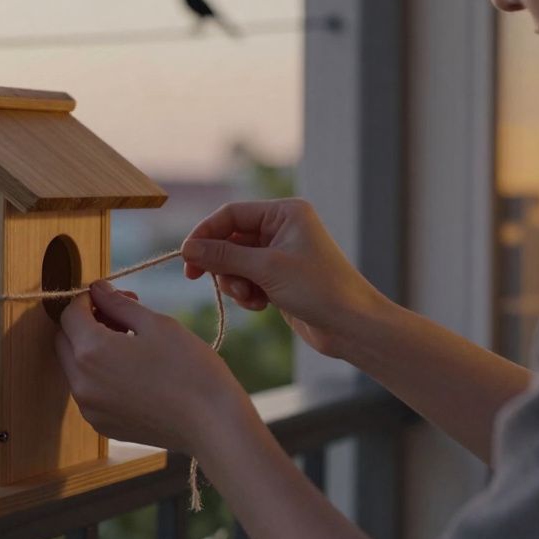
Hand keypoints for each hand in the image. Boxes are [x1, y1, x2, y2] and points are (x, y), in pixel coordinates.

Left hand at [54, 281, 251, 455]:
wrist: (213, 425)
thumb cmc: (190, 369)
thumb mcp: (156, 324)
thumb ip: (118, 304)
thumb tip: (97, 289)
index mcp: (91, 351)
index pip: (69, 314)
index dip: (88, 299)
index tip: (111, 297)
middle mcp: (81, 383)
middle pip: (65, 341)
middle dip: (86, 322)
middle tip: (122, 316)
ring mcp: (90, 408)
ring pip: (75, 367)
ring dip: (92, 349)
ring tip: (131, 342)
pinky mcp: (103, 425)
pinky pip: (89, 391)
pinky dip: (101, 374)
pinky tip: (133, 370)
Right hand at [181, 199, 389, 359]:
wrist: (352, 326)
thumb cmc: (319, 289)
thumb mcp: (266, 269)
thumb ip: (224, 256)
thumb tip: (187, 249)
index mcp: (285, 213)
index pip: (231, 214)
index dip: (206, 234)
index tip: (186, 257)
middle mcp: (282, 228)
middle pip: (230, 239)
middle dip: (221, 263)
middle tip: (198, 278)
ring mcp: (280, 254)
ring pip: (236, 262)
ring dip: (234, 281)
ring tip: (248, 297)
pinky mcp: (279, 278)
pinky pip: (247, 279)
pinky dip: (246, 292)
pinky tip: (259, 305)